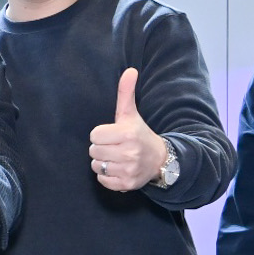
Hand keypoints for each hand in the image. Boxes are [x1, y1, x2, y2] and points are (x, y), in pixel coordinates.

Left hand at [88, 68, 169, 193]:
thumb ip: (126, 92)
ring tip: (116, 157)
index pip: (94, 135)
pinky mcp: (127, 184)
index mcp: (128, 134)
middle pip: (93, 151)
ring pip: (97, 166)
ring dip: (103, 162)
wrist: (160, 159)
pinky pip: (103, 181)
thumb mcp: (132, 114)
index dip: (101, 134)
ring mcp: (128, 170)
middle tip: (114, 146)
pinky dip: (107, 176)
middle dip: (101, 148)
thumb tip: (130, 70)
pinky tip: (118, 168)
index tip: (112, 134)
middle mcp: (129, 153)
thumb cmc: (140, 134)